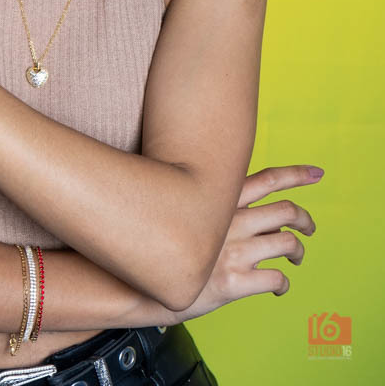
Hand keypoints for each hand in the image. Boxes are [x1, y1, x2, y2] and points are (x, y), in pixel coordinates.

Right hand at [161, 164, 322, 324]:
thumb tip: (243, 202)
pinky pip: (275, 279)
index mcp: (221, 201)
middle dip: (305, 220)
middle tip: (309, 228)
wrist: (143, 282)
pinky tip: (278, 286)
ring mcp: (233, 252)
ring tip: (296, 258)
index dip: (296, 174)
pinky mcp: (233, 282)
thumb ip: (215, 203)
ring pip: (287, 244)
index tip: (317, 173)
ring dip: (298, 251)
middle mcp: (231, 221)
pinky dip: (283, 284)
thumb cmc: (167, 244)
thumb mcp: (188, 210)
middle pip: (286, 212)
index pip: (267, 179)